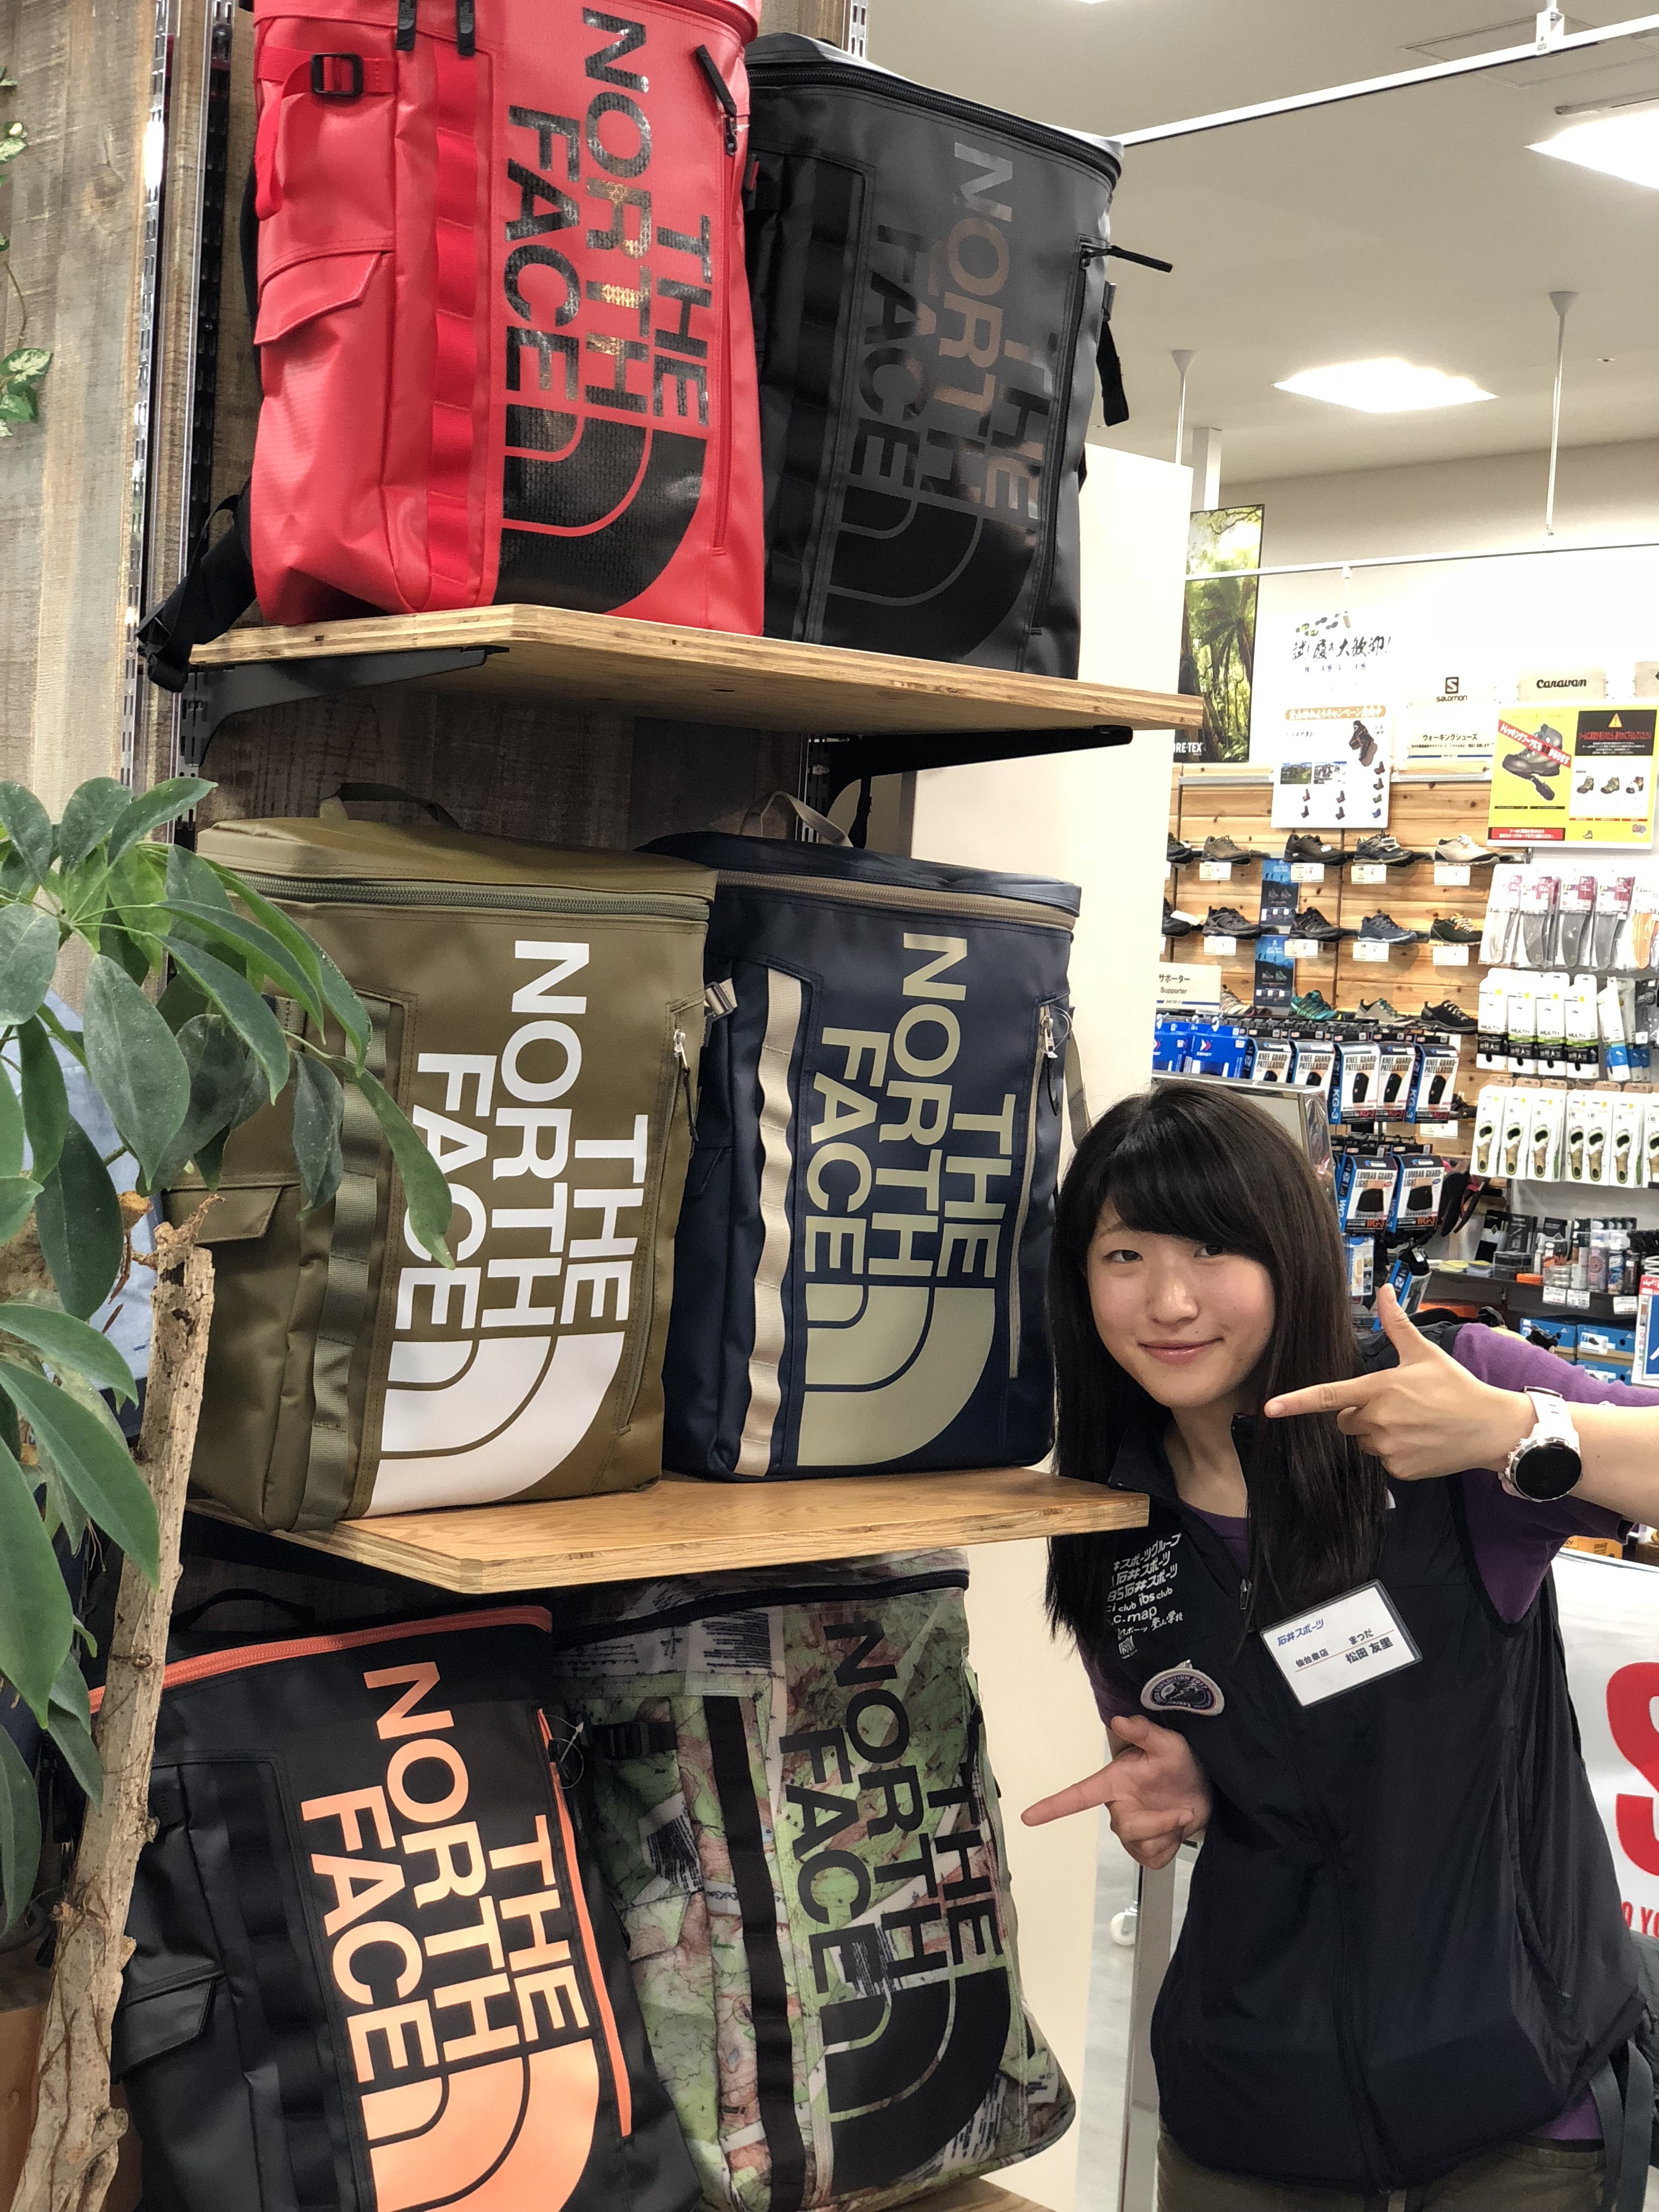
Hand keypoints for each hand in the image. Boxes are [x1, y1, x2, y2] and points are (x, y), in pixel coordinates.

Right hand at [1022, 1714, 1210, 1870]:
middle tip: (1183, 1811)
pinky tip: (1177, 1831)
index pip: (1079, 1795)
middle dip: (1159, 1823)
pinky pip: (1154, 1861)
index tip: (1027, 1817)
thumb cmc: (1180, 1763)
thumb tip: (1119, 1719)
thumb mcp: (1168, 1743)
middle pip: (1127, 1829)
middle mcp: (1118, 1808)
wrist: (1203, 1790)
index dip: (1052, 1806)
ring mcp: (1131, 1831)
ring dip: (1169, 1834)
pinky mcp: (1146, 1850)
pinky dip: (1172, 1848)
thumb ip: (1145, 1732)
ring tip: (1180, 1815)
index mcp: (1115, 1783)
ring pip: (1142, 1847)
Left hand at [1262, 1285, 1529, 1479]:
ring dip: (1377, 1434)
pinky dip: (1395, 1453)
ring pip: (1364, 1441)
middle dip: (1360, 1413)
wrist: (1491, 1427)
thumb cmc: (1457, 1387)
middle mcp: (1380, 1420)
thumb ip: (1396, 1325)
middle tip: (1394, 1405)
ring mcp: (1389, 1448)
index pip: (1330, 1396)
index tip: (1269, 1409)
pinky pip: (1382, 1460)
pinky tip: (1419, 1441)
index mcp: (1380, 1388)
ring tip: (1412, 1422)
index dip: (1296, 1402)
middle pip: (1346, 1421)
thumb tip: (1383, 1290)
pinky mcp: (1401, 1470)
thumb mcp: (1425, 1353)